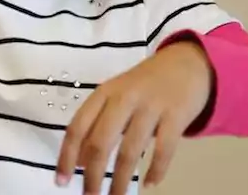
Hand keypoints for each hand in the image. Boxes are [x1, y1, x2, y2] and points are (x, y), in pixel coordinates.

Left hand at [56, 40, 213, 194]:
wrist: (187, 64)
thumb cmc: (144, 85)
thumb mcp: (115, 98)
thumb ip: (97, 125)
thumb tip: (79, 162)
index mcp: (103, 93)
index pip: (77, 128)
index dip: (67, 156)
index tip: (61, 181)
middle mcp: (124, 98)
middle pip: (100, 142)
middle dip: (93, 175)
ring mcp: (151, 106)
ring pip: (130, 150)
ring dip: (121, 180)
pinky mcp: (177, 115)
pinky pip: (164, 149)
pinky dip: (156, 170)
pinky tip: (149, 184)